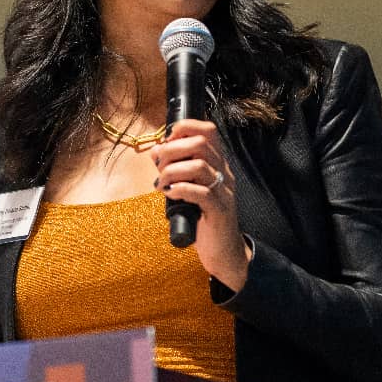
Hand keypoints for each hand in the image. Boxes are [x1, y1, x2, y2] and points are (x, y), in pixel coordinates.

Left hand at [153, 118, 251, 291]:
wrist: (225, 254)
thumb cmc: (203, 220)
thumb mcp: (190, 189)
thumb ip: (177, 170)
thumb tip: (156, 150)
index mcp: (218, 165)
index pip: (208, 131)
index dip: (185, 127)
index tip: (166, 141)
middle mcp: (224, 174)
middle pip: (201, 144)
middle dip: (172, 150)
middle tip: (159, 166)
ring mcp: (224, 192)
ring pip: (199, 166)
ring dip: (172, 171)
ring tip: (162, 183)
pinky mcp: (219, 212)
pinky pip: (201, 192)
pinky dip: (180, 189)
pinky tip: (171, 195)